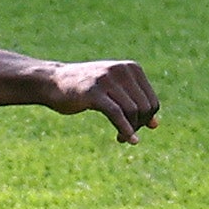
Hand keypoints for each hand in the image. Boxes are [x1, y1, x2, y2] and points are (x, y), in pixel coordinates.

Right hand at [42, 57, 156, 142]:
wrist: (53, 81)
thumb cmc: (85, 89)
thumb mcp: (114, 93)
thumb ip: (134, 105)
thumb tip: (155, 125)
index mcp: (131, 68)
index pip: (151, 100)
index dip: (146, 119)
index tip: (135, 129)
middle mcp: (121, 70)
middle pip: (144, 107)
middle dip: (138, 126)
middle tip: (125, 136)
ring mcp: (107, 79)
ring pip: (132, 111)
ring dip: (129, 130)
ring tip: (121, 139)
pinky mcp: (94, 91)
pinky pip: (116, 114)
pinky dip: (125, 129)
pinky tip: (126, 140)